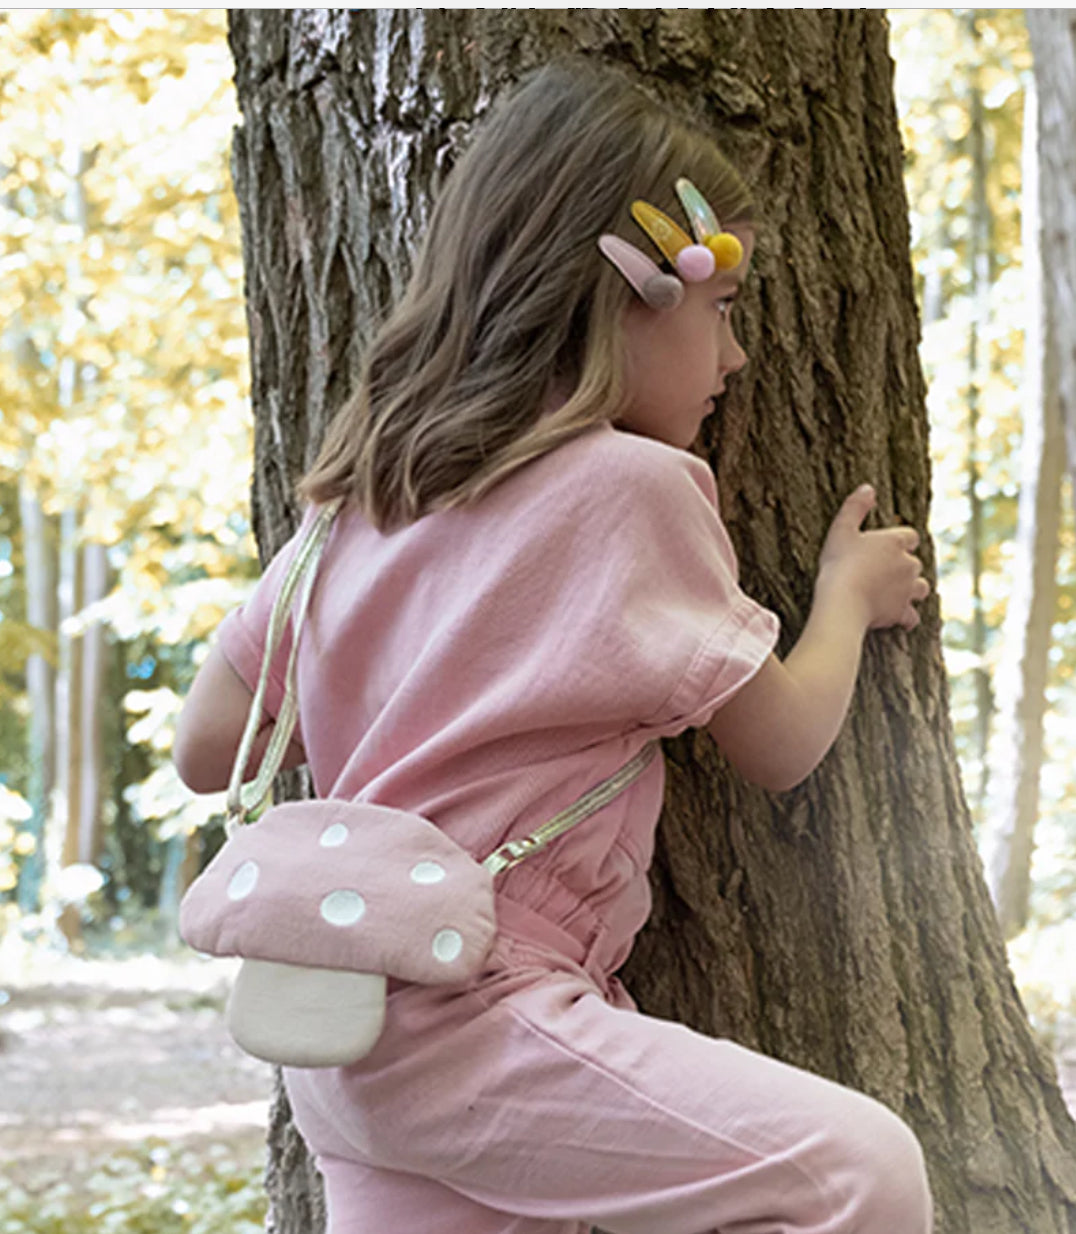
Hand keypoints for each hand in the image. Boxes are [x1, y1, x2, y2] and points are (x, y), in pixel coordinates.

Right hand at [816, 485, 929, 631]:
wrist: (842, 601)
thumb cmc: (839, 563)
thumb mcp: (840, 530)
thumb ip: (855, 507)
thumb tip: (867, 488)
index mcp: (896, 542)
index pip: (910, 537)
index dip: (899, 542)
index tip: (885, 548)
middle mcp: (909, 564)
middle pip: (915, 563)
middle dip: (903, 567)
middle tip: (881, 572)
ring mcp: (908, 590)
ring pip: (920, 588)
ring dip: (911, 590)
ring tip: (894, 593)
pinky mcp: (902, 612)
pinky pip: (911, 616)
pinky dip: (906, 617)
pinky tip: (897, 618)